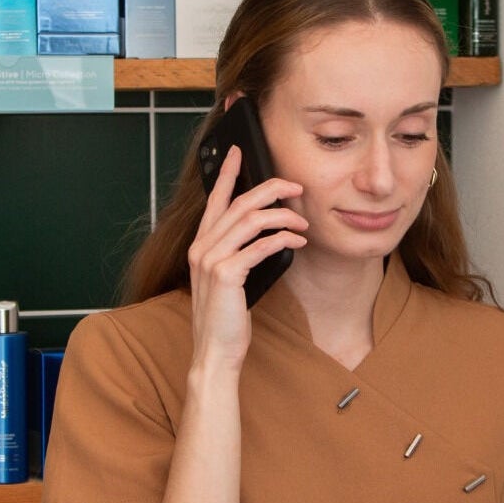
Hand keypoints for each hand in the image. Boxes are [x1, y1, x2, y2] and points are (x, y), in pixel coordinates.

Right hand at [187, 145, 307, 368]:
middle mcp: (201, 247)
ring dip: (283, 216)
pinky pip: (259, 245)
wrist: (214, 351)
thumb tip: (267, 230)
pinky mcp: (226, 274)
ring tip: (303, 221)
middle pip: (239, 203)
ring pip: (250, 220)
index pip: (215, 200)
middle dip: (270, 189)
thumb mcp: (228, 278)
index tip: (239, 151)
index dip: (227, 173)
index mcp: (200, 245)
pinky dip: (282, 239)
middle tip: (295, 187)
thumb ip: (237, 252)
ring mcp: (210, 260)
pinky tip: (297, 241)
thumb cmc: (225, 318)